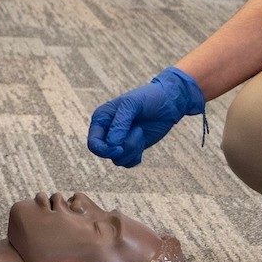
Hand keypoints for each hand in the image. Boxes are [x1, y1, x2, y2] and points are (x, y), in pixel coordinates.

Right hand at [87, 66, 204, 167]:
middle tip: (138, 132)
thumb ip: (120, 123)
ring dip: (132, 149)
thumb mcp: (133, 105)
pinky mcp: (132, 148)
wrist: (168, 102)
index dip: (104, 150)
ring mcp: (119, 141)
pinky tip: (143, 140)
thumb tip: (111, 144)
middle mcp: (107, 131)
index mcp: (101, 118)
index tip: (119, 148)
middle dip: (122, 148)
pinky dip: (136, 155)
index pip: (93, 143)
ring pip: (118, 160)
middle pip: (105, 153)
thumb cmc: (149, 98)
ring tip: (141, 131)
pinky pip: (128, 163)